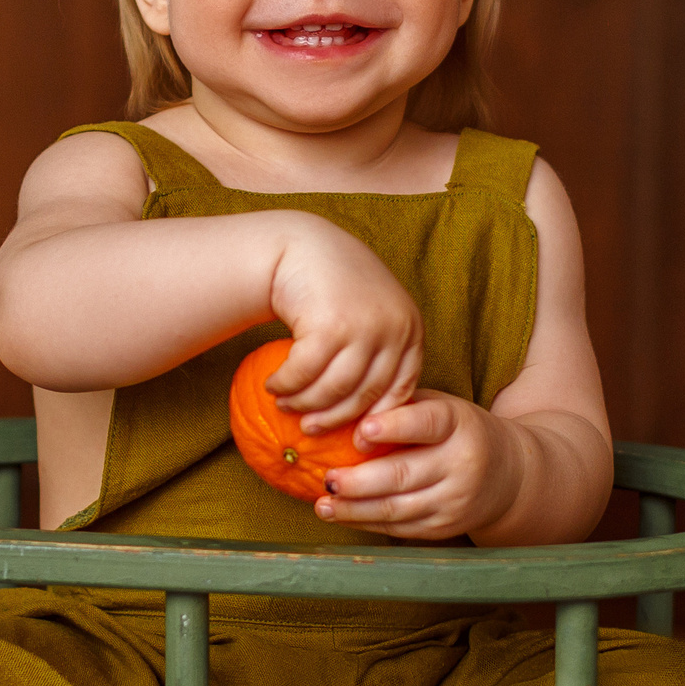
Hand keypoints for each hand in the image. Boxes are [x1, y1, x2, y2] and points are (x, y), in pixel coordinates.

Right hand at [263, 220, 424, 434]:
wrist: (303, 245)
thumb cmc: (336, 287)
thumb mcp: (373, 318)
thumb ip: (378, 356)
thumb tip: (370, 420)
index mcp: (410, 330)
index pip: (399, 391)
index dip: (376, 420)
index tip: (354, 440)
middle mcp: (395, 329)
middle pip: (366, 396)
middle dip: (334, 419)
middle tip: (310, 429)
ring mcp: (364, 327)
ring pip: (334, 389)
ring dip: (304, 403)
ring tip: (285, 404)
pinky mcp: (330, 325)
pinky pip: (305, 372)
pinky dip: (286, 384)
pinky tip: (274, 385)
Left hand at [314, 391, 521, 539]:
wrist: (508, 474)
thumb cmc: (457, 431)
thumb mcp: (441, 407)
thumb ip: (400, 406)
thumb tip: (342, 411)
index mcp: (458, 424)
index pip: (427, 423)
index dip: (394, 427)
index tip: (361, 431)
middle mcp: (460, 464)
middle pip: (403, 475)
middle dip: (359, 481)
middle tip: (328, 479)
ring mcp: (454, 500)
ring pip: (396, 508)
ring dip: (354, 509)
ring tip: (324, 504)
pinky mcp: (444, 527)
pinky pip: (399, 528)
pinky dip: (365, 523)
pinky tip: (341, 515)